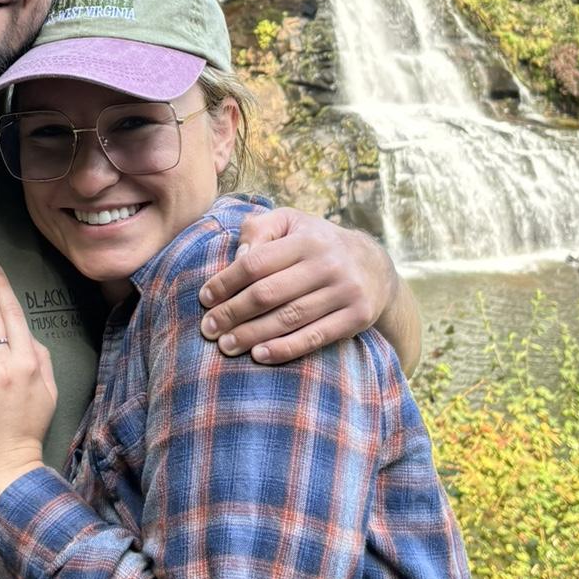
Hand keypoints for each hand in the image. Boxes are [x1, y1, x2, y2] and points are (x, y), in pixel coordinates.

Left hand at [197, 207, 401, 364]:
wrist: (374, 265)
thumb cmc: (316, 242)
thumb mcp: (291, 222)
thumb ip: (260, 230)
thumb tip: (238, 258)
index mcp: (306, 238)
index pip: (256, 262)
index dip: (226, 282)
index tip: (205, 299)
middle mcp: (327, 264)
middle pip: (268, 293)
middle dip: (232, 313)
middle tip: (208, 329)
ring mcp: (344, 292)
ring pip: (288, 318)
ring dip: (251, 335)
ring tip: (226, 345)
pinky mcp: (357, 317)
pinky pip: (315, 338)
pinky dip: (285, 349)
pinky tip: (259, 355)